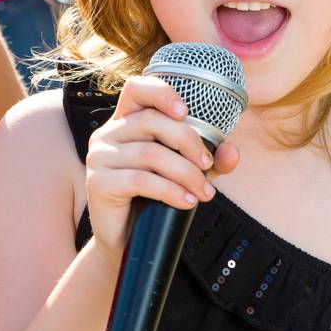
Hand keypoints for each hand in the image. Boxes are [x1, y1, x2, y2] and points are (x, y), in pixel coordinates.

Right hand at [84, 75, 240, 261]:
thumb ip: (209, 160)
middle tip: (208, 166)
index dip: (161, 92)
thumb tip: (232, 152)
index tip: (186, 111)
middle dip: (188, 142)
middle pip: (151, 121)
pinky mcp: (98, 183)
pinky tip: (187, 201)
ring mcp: (99, 158)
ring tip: (204, 192)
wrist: (128, 241)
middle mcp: (107, 134)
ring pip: (150, 154)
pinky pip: (140, 180)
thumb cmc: (153, 199)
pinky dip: (171, 191)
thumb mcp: (186, 173)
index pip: (136, 89)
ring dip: (185, 173)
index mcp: (125, 122)